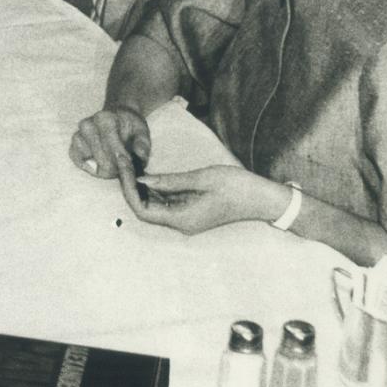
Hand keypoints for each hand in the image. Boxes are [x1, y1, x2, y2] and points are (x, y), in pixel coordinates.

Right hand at [69, 106, 151, 183]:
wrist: (117, 117)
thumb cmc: (130, 127)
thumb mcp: (142, 132)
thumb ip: (142, 145)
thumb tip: (139, 157)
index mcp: (104, 118)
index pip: (111, 146)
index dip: (122, 160)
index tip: (130, 165)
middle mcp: (87, 125)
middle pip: (101, 159)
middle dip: (115, 167)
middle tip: (123, 166)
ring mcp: (77, 136)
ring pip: (91, 164)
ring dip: (104, 169)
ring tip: (113, 163)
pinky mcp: (73, 147)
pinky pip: (81, 164)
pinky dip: (93, 168)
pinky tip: (102, 163)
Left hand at [127, 166, 284, 235]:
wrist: (263, 198)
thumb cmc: (237, 187)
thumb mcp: (202, 178)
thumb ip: (170, 181)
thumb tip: (142, 180)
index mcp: (182, 219)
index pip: (143, 210)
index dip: (129, 191)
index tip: (124, 170)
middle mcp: (182, 223)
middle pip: (146, 209)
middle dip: (131, 188)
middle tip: (124, 163)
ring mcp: (187, 218)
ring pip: (155, 205)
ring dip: (142, 188)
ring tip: (131, 165)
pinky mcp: (192, 211)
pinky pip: (167, 202)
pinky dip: (156, 189)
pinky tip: (149, 173)